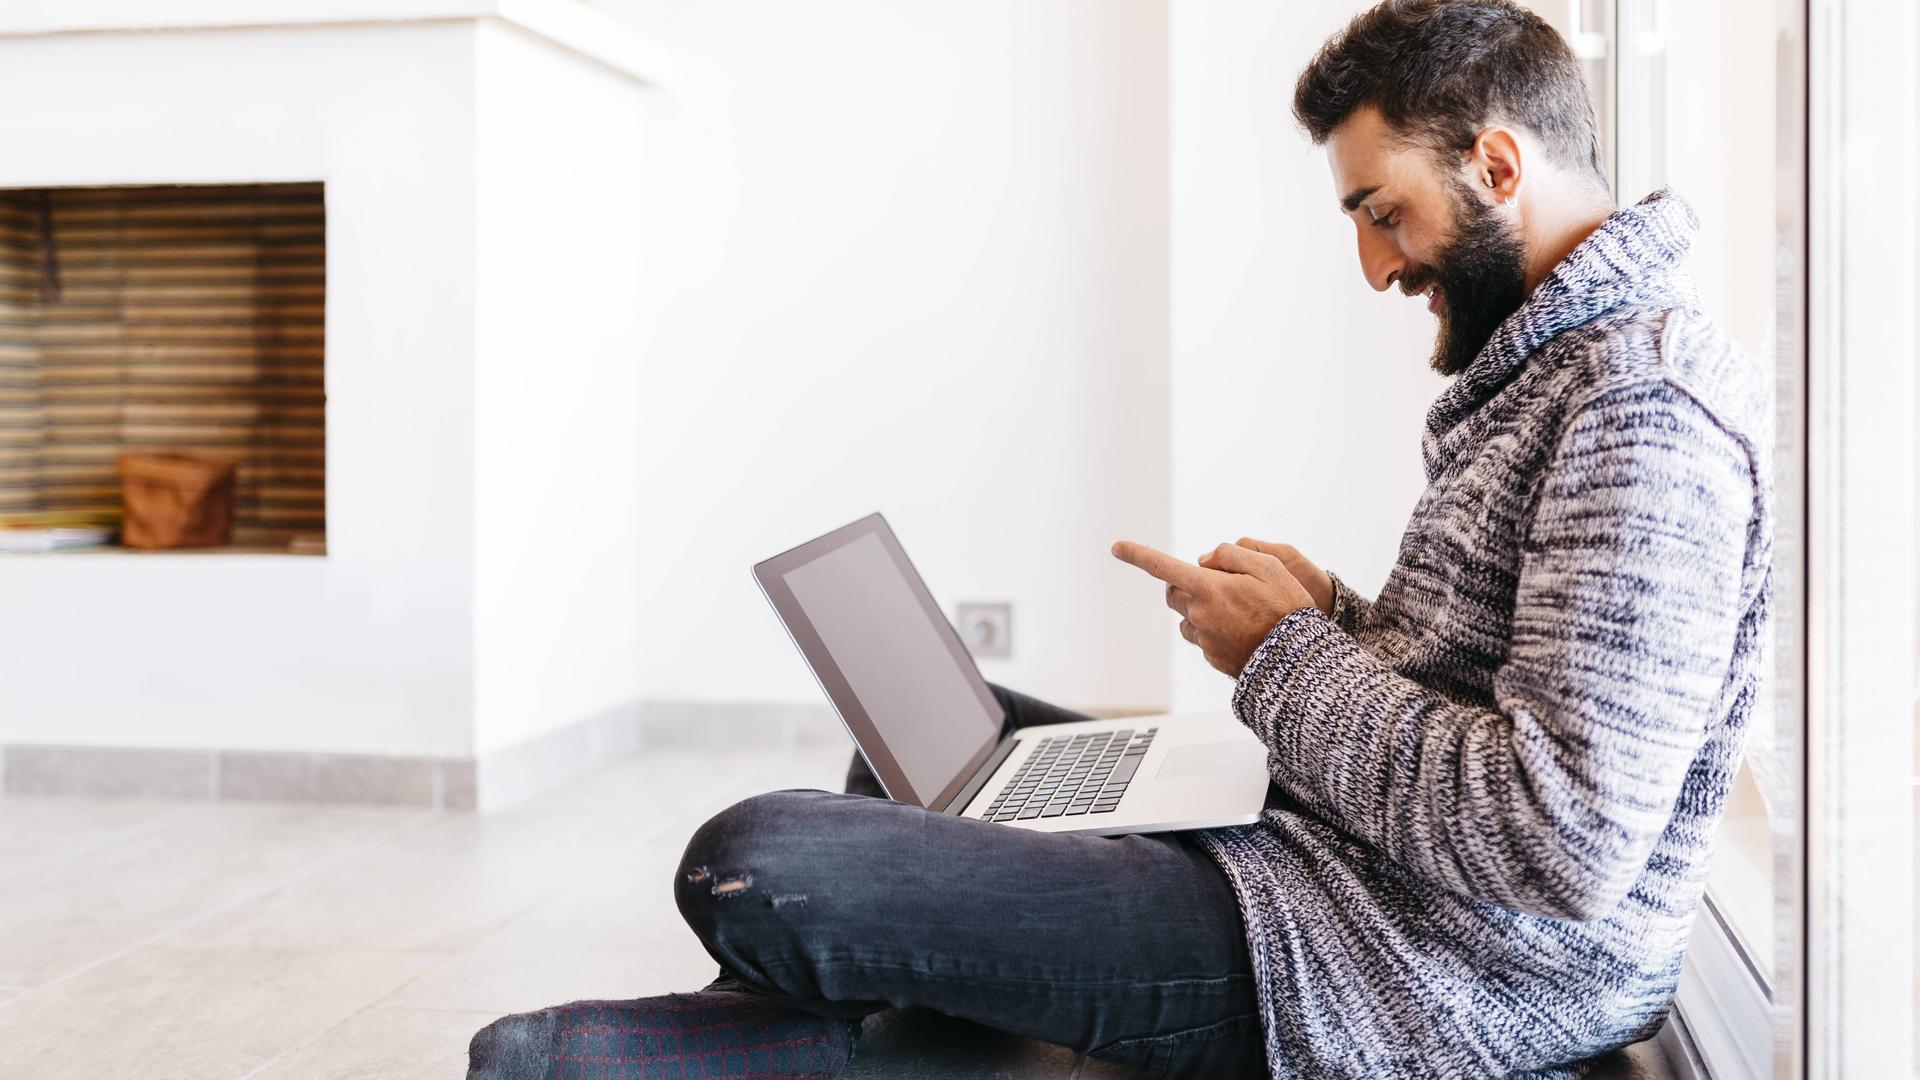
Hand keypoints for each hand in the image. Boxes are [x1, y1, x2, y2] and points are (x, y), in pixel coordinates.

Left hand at [1110, 539, 1317, 676]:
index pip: (1163, 567)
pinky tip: (1243, 631)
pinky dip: (1214, 630)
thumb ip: (1231, 554)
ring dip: (1200, 609)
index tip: (1116, 547)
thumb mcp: (1269, 565)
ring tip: (1238, 611)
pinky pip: (1203, 639)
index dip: (1137, 555)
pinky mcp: (1212, 658)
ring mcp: (1204, 640)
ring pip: (1187, 618)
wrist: (1300, 660)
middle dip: (1184, 584)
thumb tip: (1202, 561)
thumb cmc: (1288, 608)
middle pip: (1172, 593)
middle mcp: (1200, 615)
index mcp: (1209, 588)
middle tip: (1218, 583)